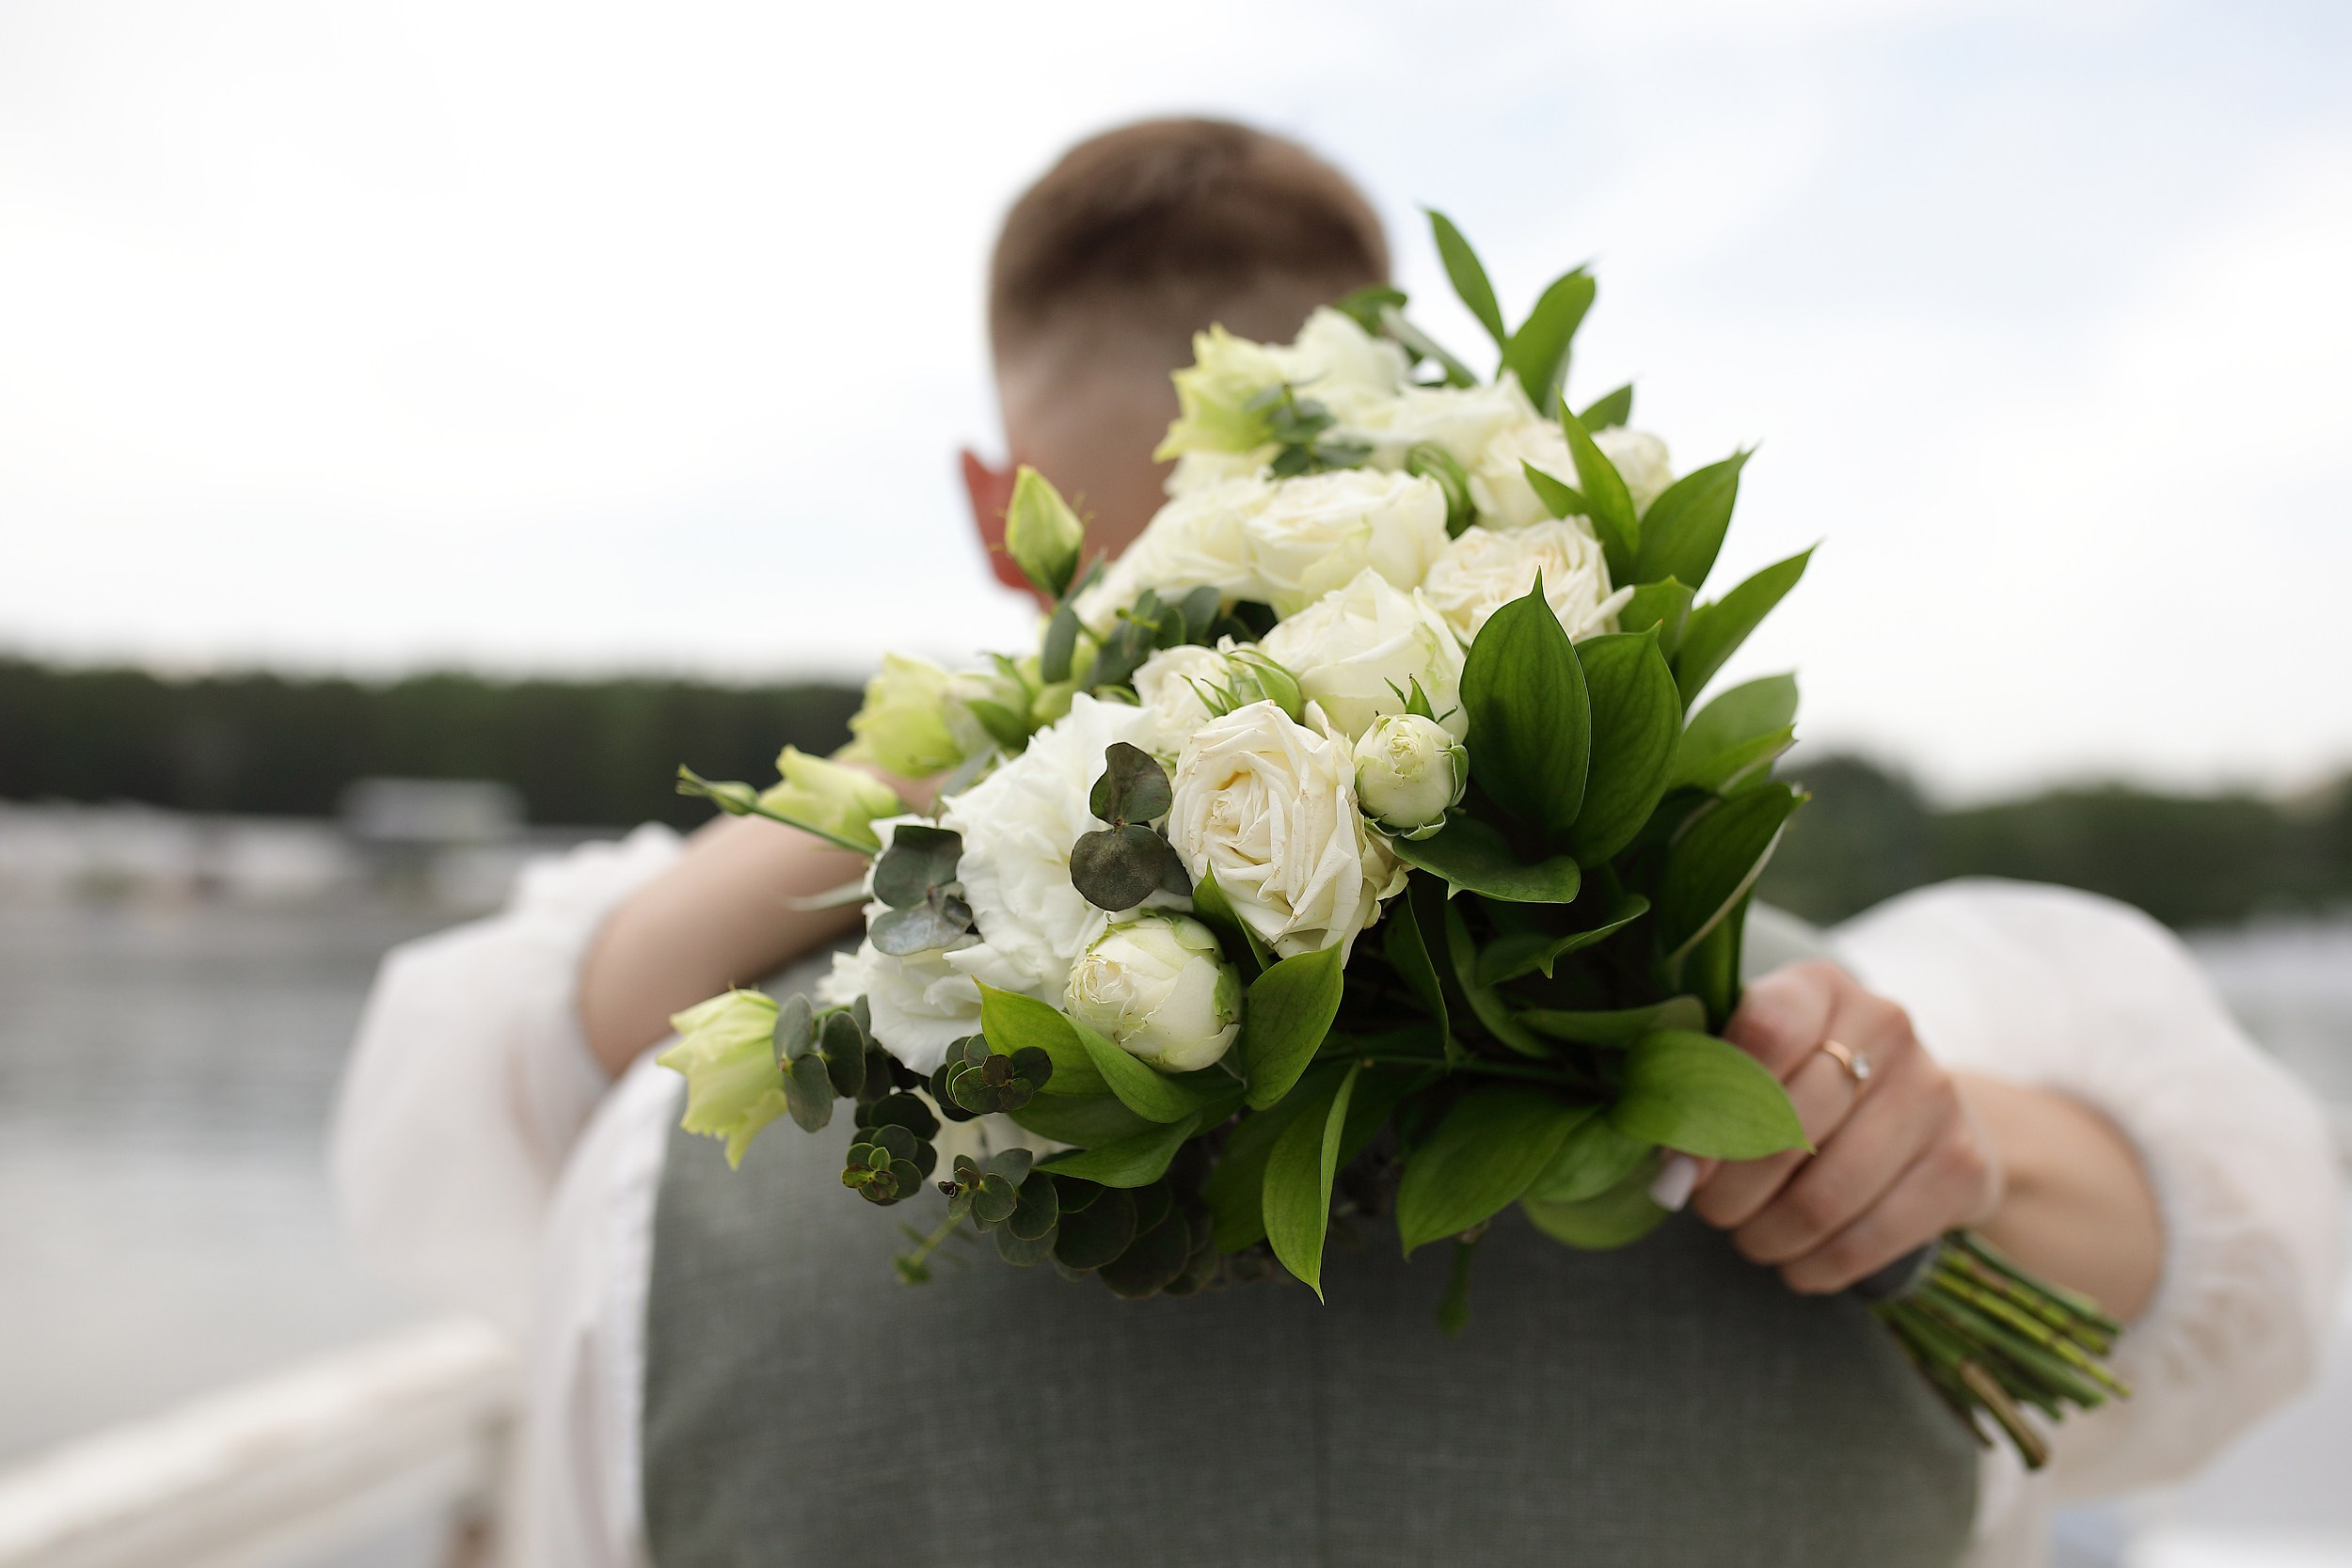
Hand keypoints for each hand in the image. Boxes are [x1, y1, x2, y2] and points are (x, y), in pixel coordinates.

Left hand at [1683, 961, 2005, 1293]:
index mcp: (1820, 987)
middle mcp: (1886, 1027)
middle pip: (1784, 1128)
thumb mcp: (1751, 1063)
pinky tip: (1795, 1261)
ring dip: (1765, 1235)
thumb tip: (1673, 1172)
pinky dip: (1813, 1266)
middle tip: (1711, 1208)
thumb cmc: (1804, 1087)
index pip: (1765, 1029)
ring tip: (1750, 1235)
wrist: (1921, 1118)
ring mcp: (1933, 1095)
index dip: (1712, 1105)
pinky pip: (1866, 1242)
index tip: (1681, 1163)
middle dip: (1729, 1190)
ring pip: (1822, 1198)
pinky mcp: (1960, 1166)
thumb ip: (1703, 1097)